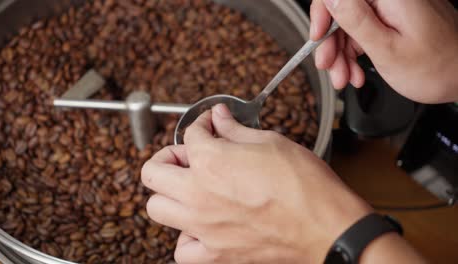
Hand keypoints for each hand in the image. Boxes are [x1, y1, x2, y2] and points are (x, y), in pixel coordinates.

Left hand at [142, 104, 371, 262]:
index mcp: (211, 161)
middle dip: (168, 156)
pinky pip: (181, 248)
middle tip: (188, 155)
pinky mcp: (216, 253)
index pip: (190, 135)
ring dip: (167, 194)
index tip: (210, 125)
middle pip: (153, 171)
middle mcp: (199, 194)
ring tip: (189, 187)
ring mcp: (203, 227)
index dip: (201, 124)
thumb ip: (236, 130)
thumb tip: (220, 118)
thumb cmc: (306, 186)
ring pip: (156, 208)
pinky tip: (200, 224)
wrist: (327, 227)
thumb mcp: (271, 143)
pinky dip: (185, 236)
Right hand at [311, 0, 457, 102]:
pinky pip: (363, 33)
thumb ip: (355, 19)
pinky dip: (355, 55)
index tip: (317, 38)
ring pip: (349, 26)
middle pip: (342, 11)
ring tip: (346, 78)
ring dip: (342, 55)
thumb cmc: (436, 68)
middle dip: (332, 43)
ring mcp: (391, 8)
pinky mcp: (392, 20)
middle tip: (331, 68)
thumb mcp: (386, 48)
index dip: (322, 14)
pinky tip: (357, 72)